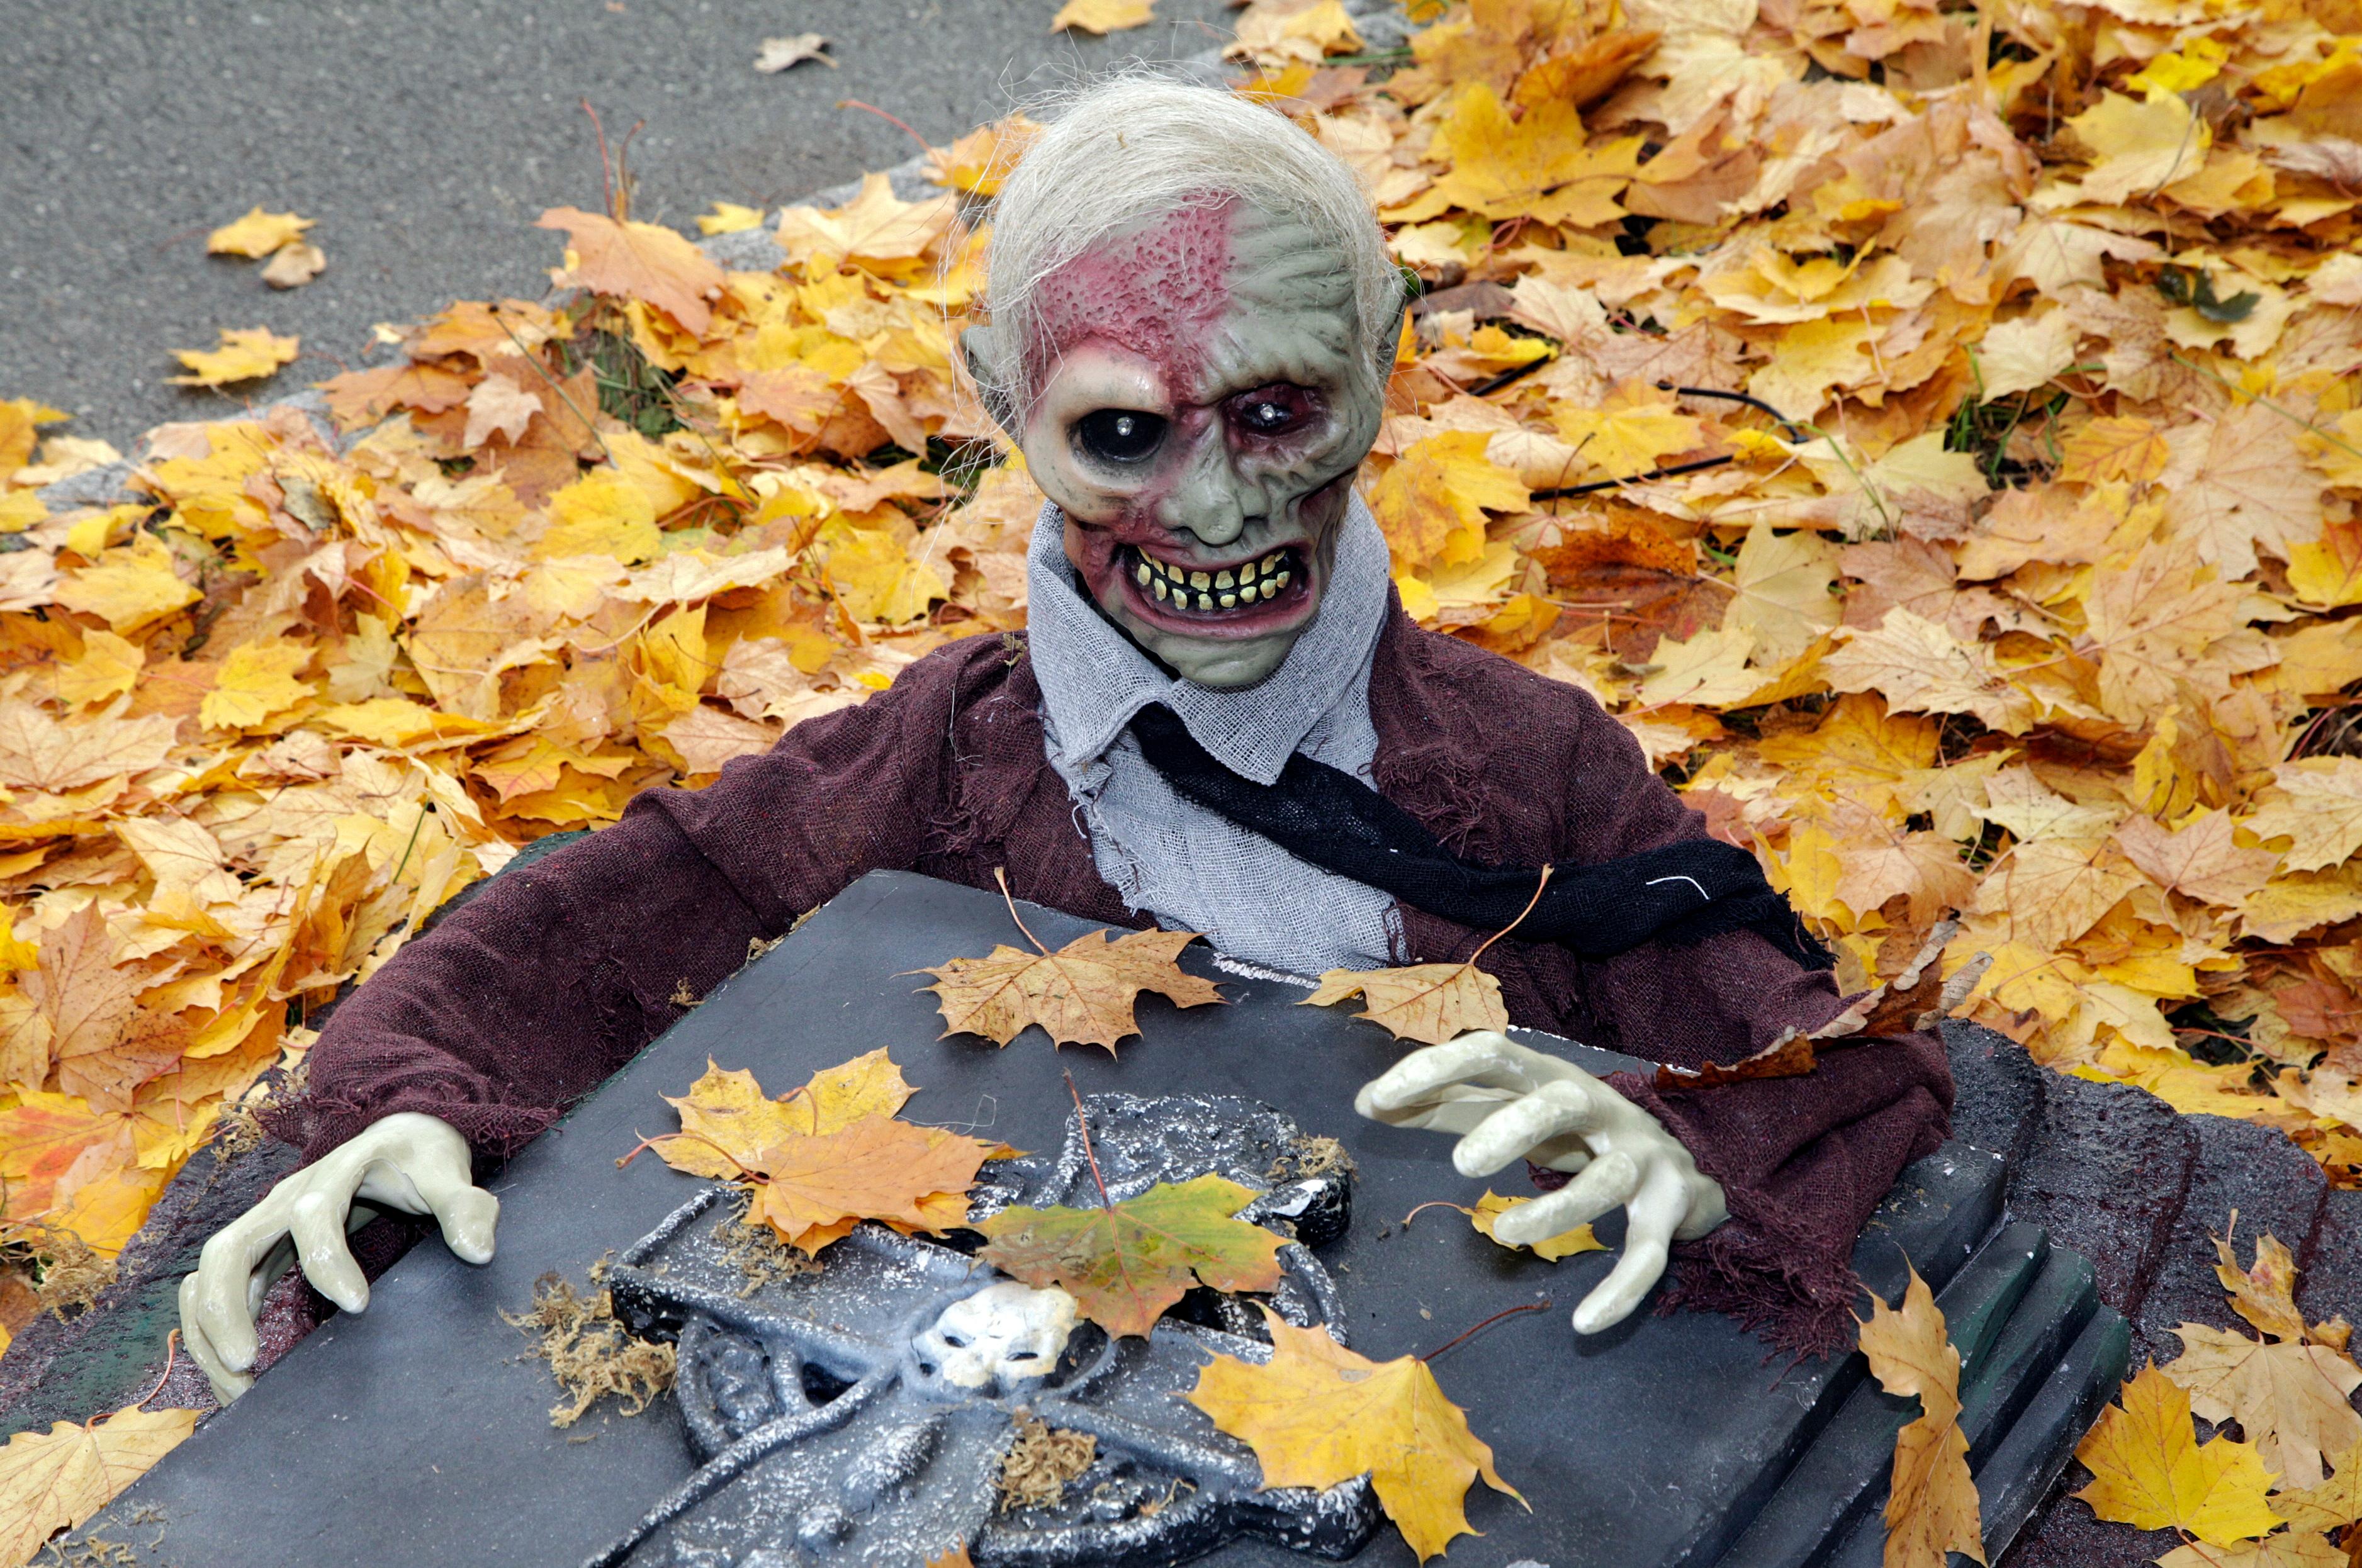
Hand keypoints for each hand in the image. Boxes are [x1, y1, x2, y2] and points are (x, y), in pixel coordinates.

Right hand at [179, 1113, 497, 1403]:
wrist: (395, 1138)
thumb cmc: (419, 1159)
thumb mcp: (447, 1173)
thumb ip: (466, 1207)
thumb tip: (478, 1251)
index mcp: (334, 1174)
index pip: (313, 1214)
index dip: (328, 1259)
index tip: (360, 1306)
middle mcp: (284, 1200)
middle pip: (228, 1247)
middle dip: (228, 1307)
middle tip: (248, 1365)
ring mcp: (264, 1226)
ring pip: (208, 1276)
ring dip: (208, 1331)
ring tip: (238, 1389)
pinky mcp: (260, 1252)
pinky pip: (217, 1291)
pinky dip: (213, 1333)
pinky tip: (239, 1377)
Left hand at [1355, 1031, 1725, 1334]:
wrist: (1683, 1167)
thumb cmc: (1573, 1132)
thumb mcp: (1507, 1110)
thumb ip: (1441, 1105)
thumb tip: (1365, 1103)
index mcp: (1550, 1077)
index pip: (1493, 1053)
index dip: (1437, 1068)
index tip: (1381, 1096)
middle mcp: (1600, 1108)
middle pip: (1562, 1100)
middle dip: (1514, 1126)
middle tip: (1461, 1163)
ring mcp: (1640, 1157)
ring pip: (1607, 1178)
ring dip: (1559, 1208)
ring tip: (1505, 1232)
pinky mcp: (1669, 1209)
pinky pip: (1648, 1253)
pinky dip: (1622, 1290)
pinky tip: (1585, 1323)